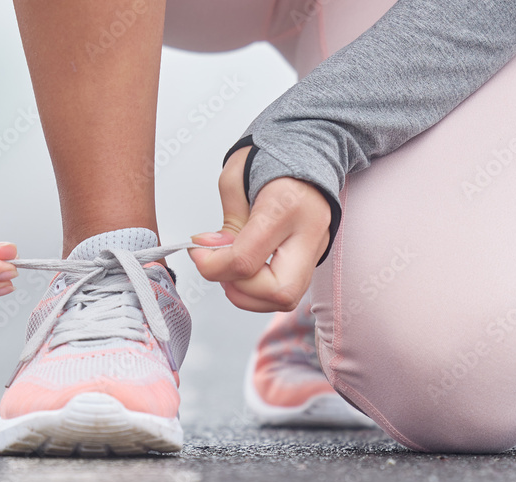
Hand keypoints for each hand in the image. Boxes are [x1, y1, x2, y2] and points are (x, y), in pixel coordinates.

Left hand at [188, 147, 329, 311]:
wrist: (308, 147)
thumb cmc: (271, 157)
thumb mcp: (236, 181)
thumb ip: (225, 224)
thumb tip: (212, 254)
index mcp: (286, 206)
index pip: (246, 260)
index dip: (213, 266)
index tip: (198, 253)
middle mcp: (309, 232)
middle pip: (280, 292)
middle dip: (241, 290)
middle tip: (220, 269)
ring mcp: (317, 247)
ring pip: (287, 299)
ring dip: (251, 295)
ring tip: (231, 270)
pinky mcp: (315, 256)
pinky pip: (288, 290)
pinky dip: (262, 289)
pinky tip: (248, 270)